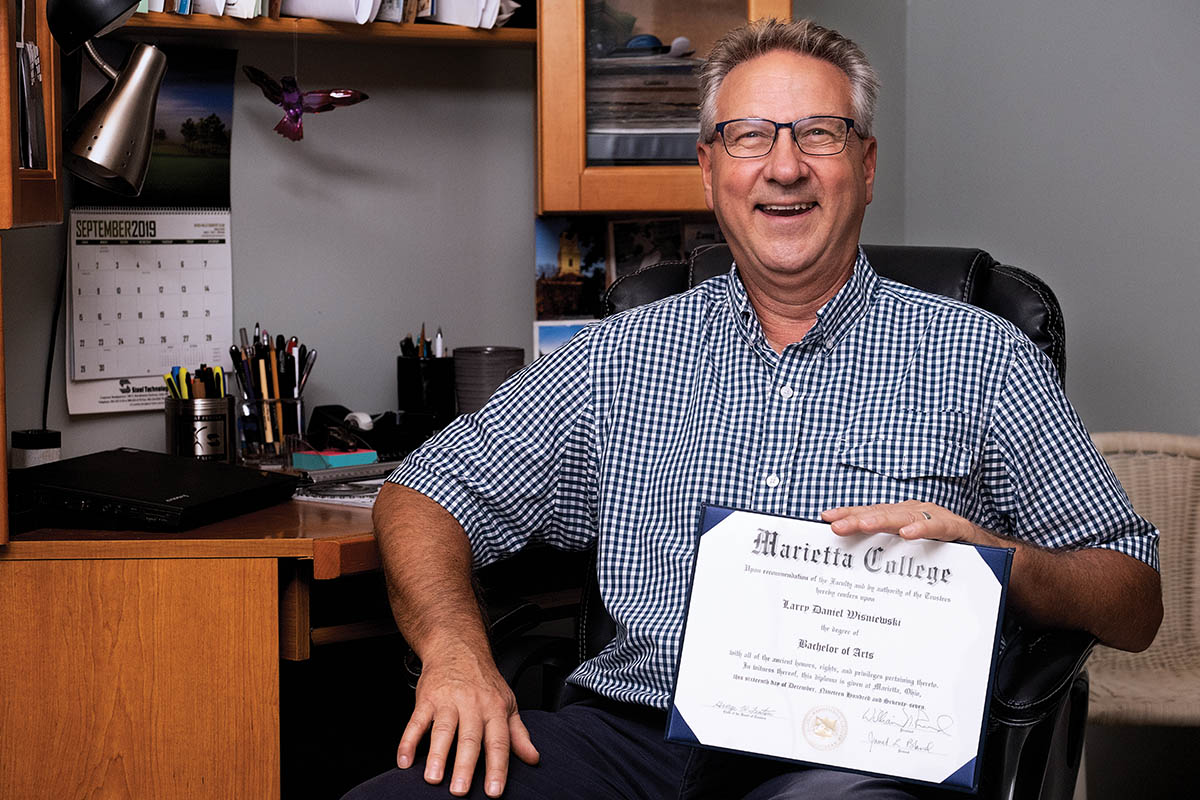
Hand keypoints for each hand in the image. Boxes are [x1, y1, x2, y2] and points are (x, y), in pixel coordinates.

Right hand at [397, 649, 539, 797]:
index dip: (497, 768)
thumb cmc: (483, 680)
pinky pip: (416, 722)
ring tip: (433, 778)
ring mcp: (448, 701)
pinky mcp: (426, 698)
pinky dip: (407, 741)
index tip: (494, 792)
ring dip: (437, 755)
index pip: (498, 741)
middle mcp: (472, 705)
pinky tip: (404, 760)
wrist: (458, 647)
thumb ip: (518, 734)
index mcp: (494, 709)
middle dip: (464, 766)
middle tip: (460, 791)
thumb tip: (533, 758)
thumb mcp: (507, 702)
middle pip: (469, 738)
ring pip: (443, 730)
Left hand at [821, 500, 991, 544]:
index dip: (849, 515)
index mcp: (901, 517)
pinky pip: (938, 527)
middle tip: (836, 525)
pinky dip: (923, 528)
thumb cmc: (945, 555)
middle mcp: (916, 513)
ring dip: (883, 520)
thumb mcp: (910, 556)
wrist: (992, 558)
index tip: (825, 519)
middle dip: (857, 518)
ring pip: (906, 516)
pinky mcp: (957, 527)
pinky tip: (907, 533)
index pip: (870, 514)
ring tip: (863, 524)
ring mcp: (936, 517)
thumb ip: (887, 556)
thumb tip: (852, 570)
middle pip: (882, 513)